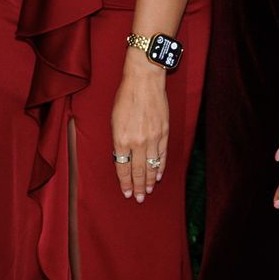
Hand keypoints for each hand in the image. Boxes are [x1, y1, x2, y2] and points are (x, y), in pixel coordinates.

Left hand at [112, 50, 170, 201]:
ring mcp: (153, 138)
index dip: (125, 182)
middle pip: (137, 171)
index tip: (126, 192)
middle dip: (138, 187)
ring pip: (151, 166)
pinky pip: (162, 155)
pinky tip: (158, 176)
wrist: (144, 81)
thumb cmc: (125, 97)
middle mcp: (137, 142)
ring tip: (148, 192)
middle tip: (139, 199)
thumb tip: (122, 157)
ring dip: (149, 181)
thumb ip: (118, 141)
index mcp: (121, 139)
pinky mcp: (164, 133)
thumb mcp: (114, 120)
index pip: (122, 168)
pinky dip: (160, 167)